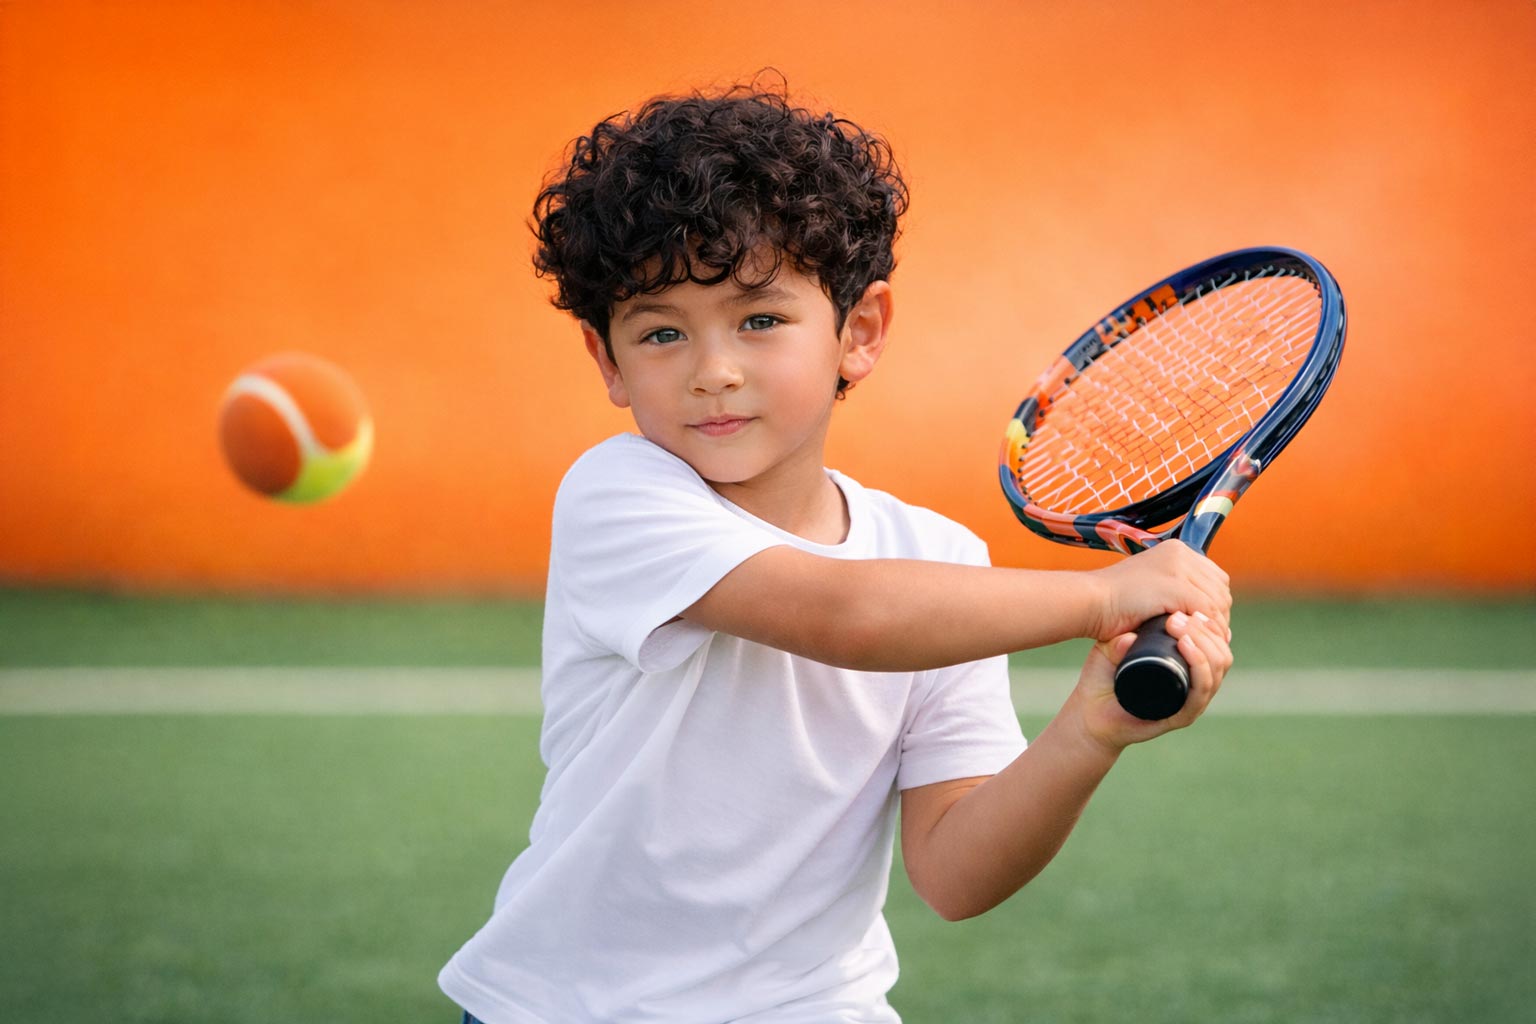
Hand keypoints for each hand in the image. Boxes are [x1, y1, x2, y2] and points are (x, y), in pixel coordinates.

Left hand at [1069, 610, 1234, 749]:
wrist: (1089, 715)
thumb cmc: (1101, 679)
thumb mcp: (1110, 649)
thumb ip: (1118, 637)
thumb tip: (1130, 634)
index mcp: (1186, 666)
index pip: (1215, 641)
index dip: (1207, 621)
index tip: (1185, 605)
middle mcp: (1195, 684)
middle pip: (1222, 652)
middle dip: (1204, 629)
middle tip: (1178, 616)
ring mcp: (1192, 701)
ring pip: (1217, 668)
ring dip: (1202, 642)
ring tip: (1178, 625)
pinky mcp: (1183, 716)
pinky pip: (1202, 690)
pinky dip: (1199, 667)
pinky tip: (1186, 646)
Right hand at [1090, 541, 1230, 641]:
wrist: (1090, 601)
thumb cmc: (1113, 601)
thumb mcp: (1149, 586)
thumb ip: (1172, 589)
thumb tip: (1199, 611)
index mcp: (1175, 550)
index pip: (1214, 577)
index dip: (1215, 602)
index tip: (1207, 624)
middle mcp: (1180, 553)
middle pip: (1219, 589)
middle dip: (1218, 614)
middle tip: (1209, 637)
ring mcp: (1178, 567)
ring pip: (1216, 601)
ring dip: (1214, 624)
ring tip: (1203, 642)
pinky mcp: (1175, 586)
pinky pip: (1205, 611)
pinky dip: (1205, 628)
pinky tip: (1197, 640)